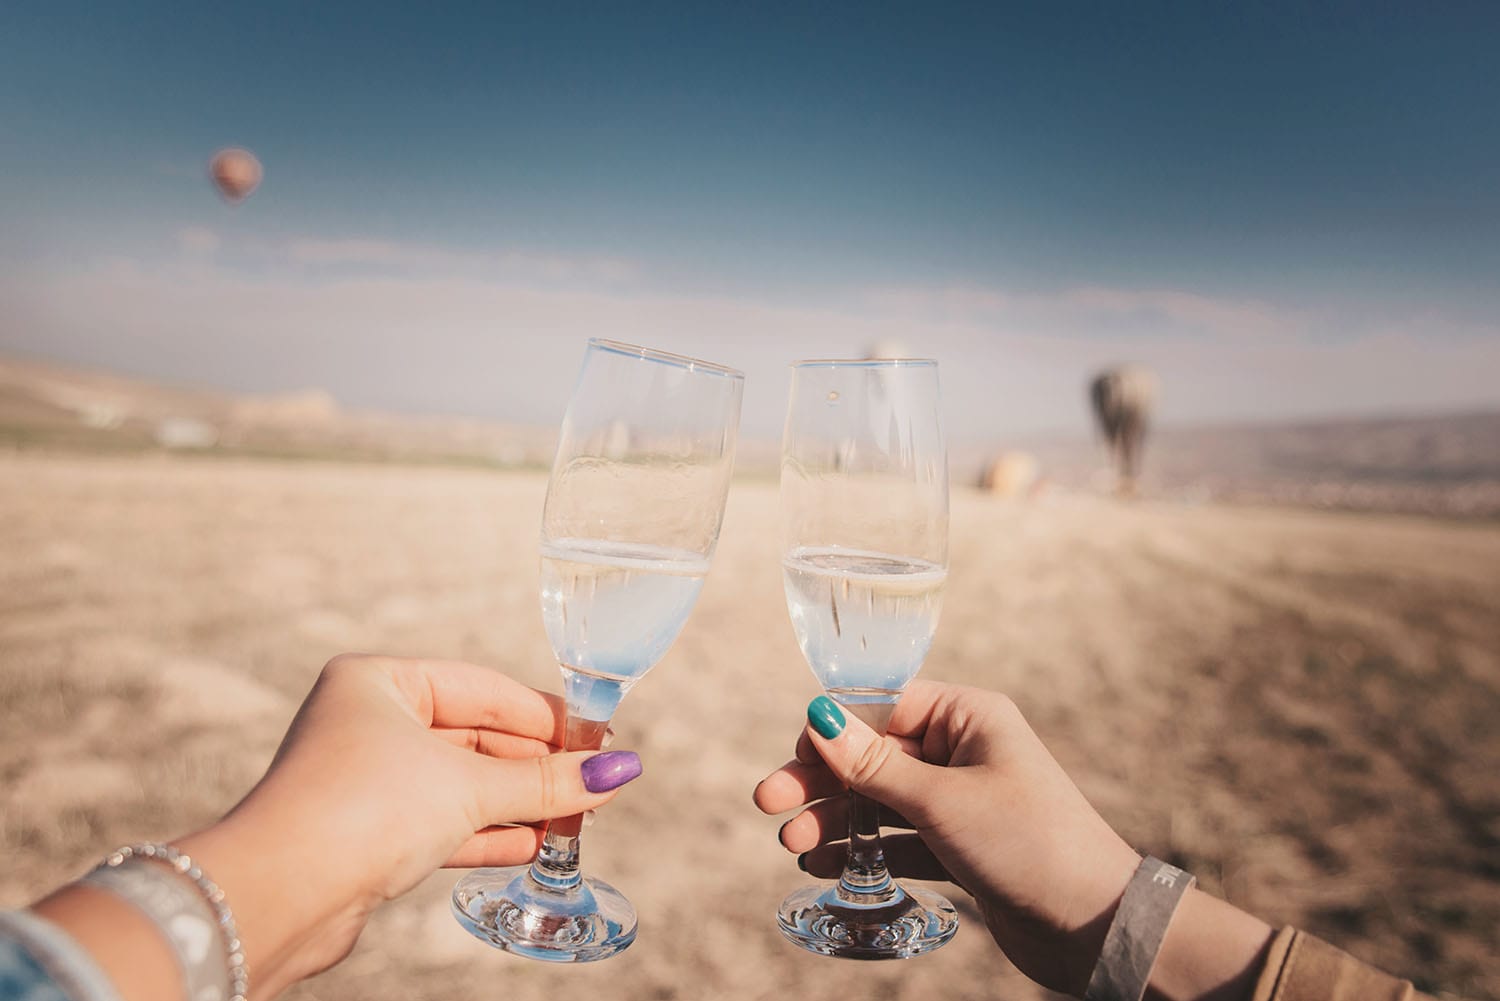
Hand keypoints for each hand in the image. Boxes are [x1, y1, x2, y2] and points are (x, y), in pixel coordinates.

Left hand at [41, 654, 641, 1000]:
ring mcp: (366, 781)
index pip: (483, 689)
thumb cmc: (362, 810)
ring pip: (460, 785)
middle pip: (476, 738)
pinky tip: (533, 844)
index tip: (597, 738)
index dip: (545, 716)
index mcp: (378, 681)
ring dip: (517, 804)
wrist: (279, 895)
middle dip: (535, 768)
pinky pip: (441, 823)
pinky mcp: (367, 835)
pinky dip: (487, 832)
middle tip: (595, 784)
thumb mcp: (469, 787)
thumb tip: (618, 772)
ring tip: (576, 818)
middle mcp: (367, 723)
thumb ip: (546, 781)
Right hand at [754, 681, 1140, 994]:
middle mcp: (964, 752)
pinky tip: (827, 863)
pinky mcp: (962, 846)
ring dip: (836, 819)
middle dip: (821, 779)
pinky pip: (899, 839)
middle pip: (874, 754)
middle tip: (767, 803)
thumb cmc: (1031, 844)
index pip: (884, 704)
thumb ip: (875, 765)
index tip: (792, 755)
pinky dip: (864, 849)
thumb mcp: (943, 802)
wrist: (1096, 925)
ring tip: (793, 845)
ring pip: (881, 799)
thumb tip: (818, 717)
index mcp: (970, 717)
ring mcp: (962, 800)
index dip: (833, 727)